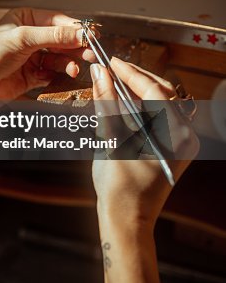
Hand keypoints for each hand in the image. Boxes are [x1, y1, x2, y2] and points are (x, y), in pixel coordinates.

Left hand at [0, 7, 93, 99]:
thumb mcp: (23, 38)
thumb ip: (54, 35)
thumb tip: (80, 32)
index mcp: (25, 19)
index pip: (57, 21)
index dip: (75, 28)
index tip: (91, 35)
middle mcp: (30, 37)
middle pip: (61, 40)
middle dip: (75, 47)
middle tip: (90, 53)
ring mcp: (31, 57)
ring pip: (59, 58)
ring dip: (69, 63)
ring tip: (75, 68)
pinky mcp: (32, 76)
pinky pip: (52, 73)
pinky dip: (59, 75)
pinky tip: (64, 75)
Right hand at [90, 57, 199, 227]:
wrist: (126, 220)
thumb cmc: (119, 187)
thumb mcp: (111, 139)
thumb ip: (106, 103)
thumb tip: (99, 73)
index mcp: (175, 135)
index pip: (155, 91)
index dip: (131, 73)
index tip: (111, 61)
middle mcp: (184, 136)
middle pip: (162, 93)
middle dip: (136, 78)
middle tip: (111, 68)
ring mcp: (179, 141)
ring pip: (160, 102)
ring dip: (137, 89)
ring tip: (114, 80)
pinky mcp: (170, 145)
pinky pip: (157, 116)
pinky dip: (140, 105)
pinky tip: (122, 100)